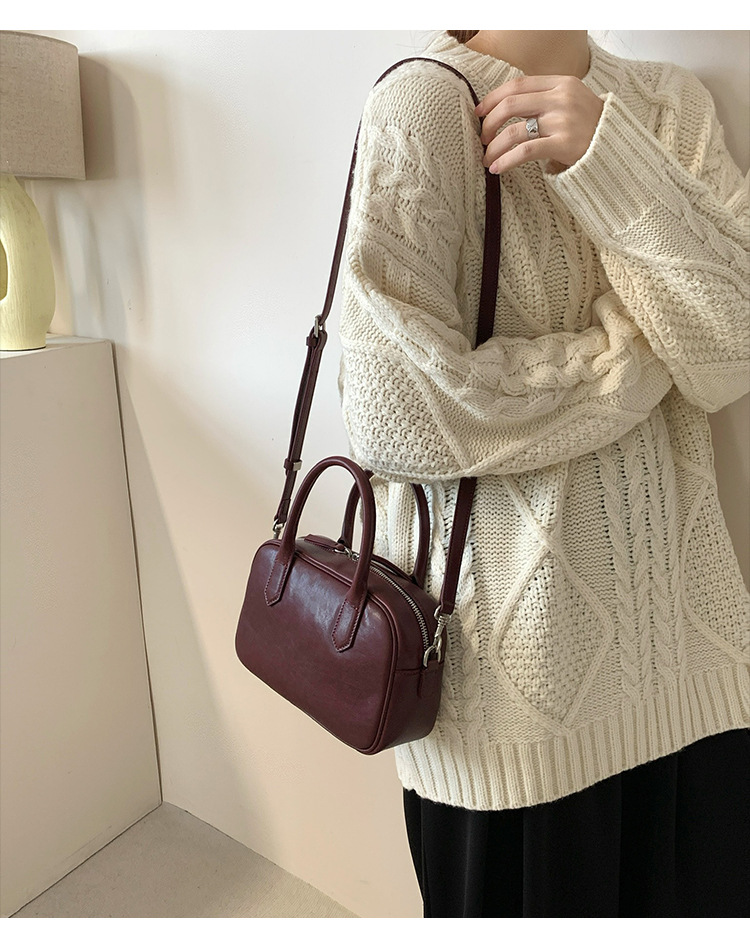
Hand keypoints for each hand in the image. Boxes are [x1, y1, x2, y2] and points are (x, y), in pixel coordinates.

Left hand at [475, 75, 604, 175]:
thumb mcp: (572, 101)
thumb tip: (506, 108)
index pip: (518, 84)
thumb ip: (545, 99)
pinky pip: (525, 151)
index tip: (479, 112)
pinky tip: (497, 169)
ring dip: (494, 146)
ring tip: (487, 159)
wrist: (618, 147)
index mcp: (561, 83)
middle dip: (489, 123)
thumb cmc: (591, 127)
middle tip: (482, 138)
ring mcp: (563, 121)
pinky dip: (506, 160)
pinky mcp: (563, 144)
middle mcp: (561, 98)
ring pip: (514, 131)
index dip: (493, 98)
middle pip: (510, 105)